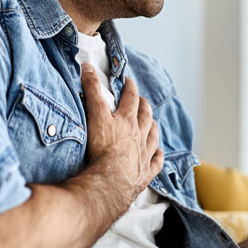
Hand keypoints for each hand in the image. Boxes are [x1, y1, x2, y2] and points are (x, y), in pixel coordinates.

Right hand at [81, 63, 163, 203]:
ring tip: (153, 123)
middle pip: (145, 116)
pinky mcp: (145, 174)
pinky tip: (159, 154)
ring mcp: (144, 155)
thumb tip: (87, 66)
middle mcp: (139, 135)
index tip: (129, 81)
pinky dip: (158, 156)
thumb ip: (91, 90)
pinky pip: (156, 163)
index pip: (130, 98)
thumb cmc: (102, 148)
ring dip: (153, 128)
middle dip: (144, 106)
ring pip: (153, 137)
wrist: (110, 181)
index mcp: (127, 120)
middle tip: (142, 101)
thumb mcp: (94, 114)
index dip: (130, 88)